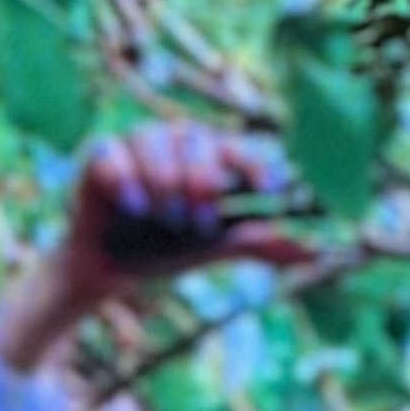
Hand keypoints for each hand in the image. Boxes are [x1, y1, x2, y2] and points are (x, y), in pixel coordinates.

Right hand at [0, 125, 312, 368]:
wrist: (110, 272)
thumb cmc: (166, 248)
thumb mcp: (213, 246)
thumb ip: (256, 241)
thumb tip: (310, 251)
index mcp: (208, 157)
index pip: (238, 148)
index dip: (254, 164)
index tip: (267, 191)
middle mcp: (175, 142)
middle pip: (197, 140)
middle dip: (201, 179)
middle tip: (198, 219)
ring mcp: (136, 144)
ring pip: (154, 138)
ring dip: (163, 178)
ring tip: (163, 216)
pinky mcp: (98, 155)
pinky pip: (112, 151)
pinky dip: (125, 178)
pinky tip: (133, 205)